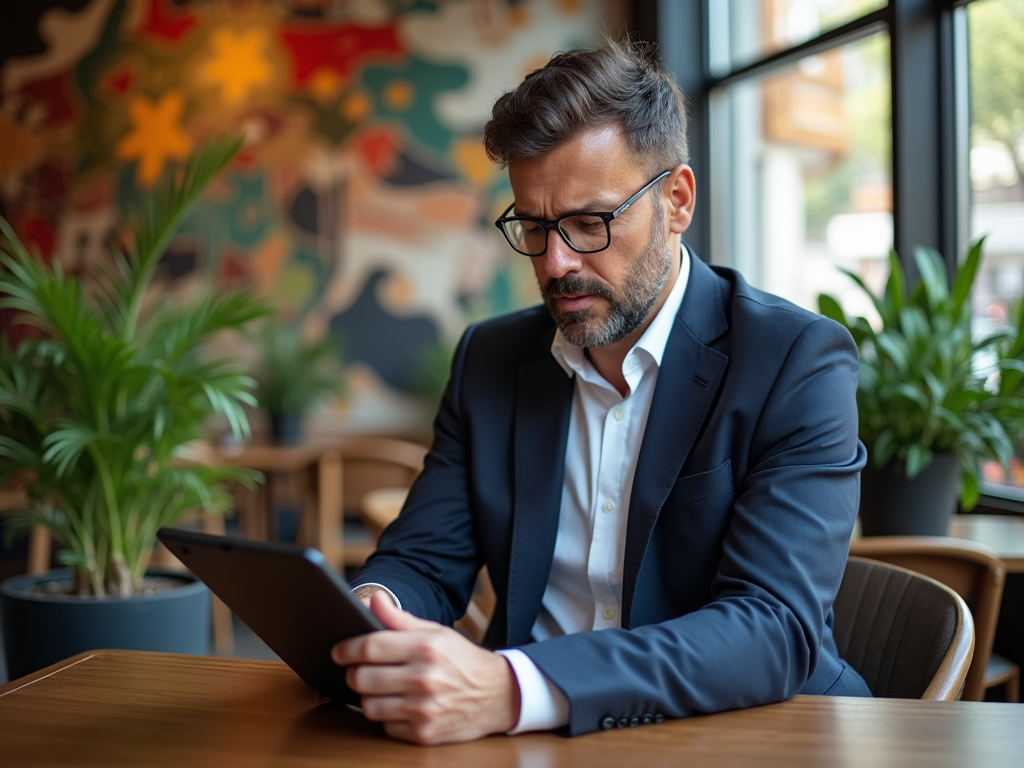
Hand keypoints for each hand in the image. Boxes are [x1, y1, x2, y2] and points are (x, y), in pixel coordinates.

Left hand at [332, 591, 520, 744]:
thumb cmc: (462, 660)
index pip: (370, 646)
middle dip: (354, 673)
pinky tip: (399, 705)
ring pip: (369, 706)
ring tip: (379, 687)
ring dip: (368, 696)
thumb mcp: (436, 632)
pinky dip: (387, 717)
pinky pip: (386, 726)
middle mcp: (425, 678)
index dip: (346, 648)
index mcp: (426, 647)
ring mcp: (424, 709)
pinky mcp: (424, 734)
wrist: (498, 695)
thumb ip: (400, 619)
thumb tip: (373, 599)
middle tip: (358, 669)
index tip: (339, 649)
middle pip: (362, 678)